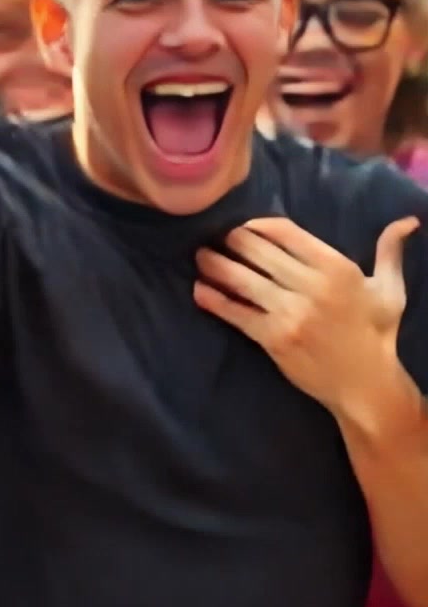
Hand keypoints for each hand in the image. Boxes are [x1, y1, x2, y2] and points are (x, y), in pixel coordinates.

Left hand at [194, 215, 418, 422]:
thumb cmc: (377, 334)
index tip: (245, 224)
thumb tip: (407, 220)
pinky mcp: (274, 339)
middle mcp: (312, 286)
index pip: (287, 233)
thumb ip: (390, 251)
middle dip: (233, 240)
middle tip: (215, 235)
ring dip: (216, 265)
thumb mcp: (390, 289)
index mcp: (337, 268)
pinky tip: (200, 290)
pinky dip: (215, 301)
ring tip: (200, 256)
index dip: (259, 225)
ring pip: (243, 280)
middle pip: (259, 252)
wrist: (367, 386)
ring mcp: (291, 313)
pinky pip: (238, 314)